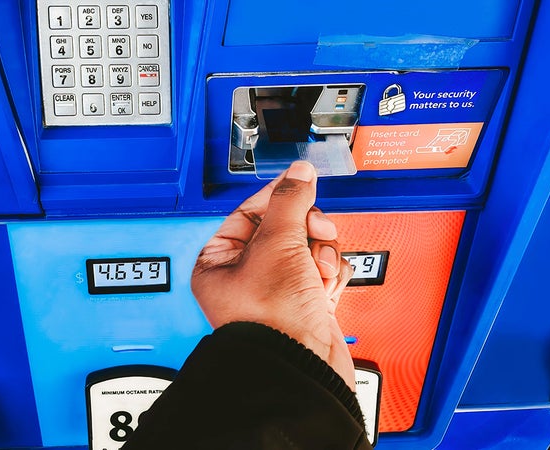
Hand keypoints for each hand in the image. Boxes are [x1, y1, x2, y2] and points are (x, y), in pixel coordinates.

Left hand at [191, 161, 354, 388]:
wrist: (302, 367)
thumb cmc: (271, 319)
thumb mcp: (278, 243)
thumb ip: (291, 201)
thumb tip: (300, 173)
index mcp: (219, 262)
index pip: (249, 212)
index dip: (277, 197)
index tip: (300, 184)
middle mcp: (246, 276)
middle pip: (285, 228)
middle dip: (306, 230)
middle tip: (314, 233)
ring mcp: (278, 291)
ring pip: (309, 247)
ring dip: (320, 254)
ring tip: (317, 272)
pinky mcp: (306, 303)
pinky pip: (324, 271)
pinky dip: (330, 276)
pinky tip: (325, 289)